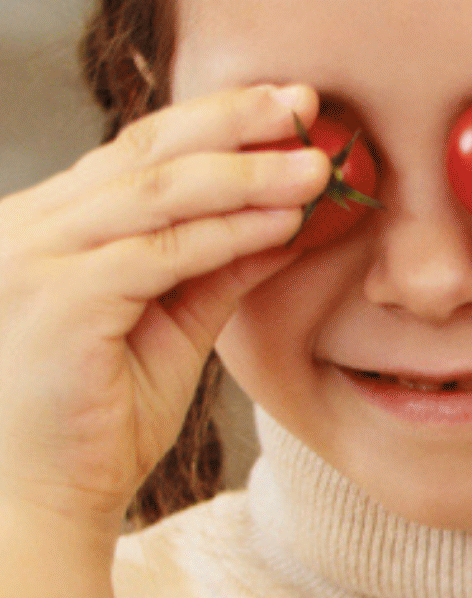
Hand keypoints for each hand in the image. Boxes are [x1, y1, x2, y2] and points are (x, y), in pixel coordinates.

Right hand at [0, 85, 332, 529]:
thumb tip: (290, 220)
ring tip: (317, 160)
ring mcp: (32, 259)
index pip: (134, 156)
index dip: (213, 124)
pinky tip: (283, 220)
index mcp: (45, 227)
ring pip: (153, 194)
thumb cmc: (95, 420)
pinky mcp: (56, 300)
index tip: (286, 106)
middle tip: (307, 101)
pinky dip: (227, 232)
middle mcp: (27, 229)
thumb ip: (217, 271)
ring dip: (245, 172)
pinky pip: (159, 253)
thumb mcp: (169, 329)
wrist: (35, 496)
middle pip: (141, 154)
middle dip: (231, 121)